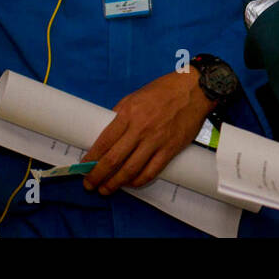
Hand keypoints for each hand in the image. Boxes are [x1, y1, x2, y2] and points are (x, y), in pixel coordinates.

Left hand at [83, 71, 215, 194]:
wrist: (194, 90)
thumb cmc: (163, 90)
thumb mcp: (135, 96)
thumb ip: (120, 114)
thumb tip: (108, 133)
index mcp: (128, 114)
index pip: (104, 142)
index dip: (90, 158)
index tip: (83, 166)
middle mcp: (140, 129)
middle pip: (113, 160)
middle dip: (97, 176)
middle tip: (90, 184)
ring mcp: (156, 141)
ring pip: (130, 169)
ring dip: (115, 183)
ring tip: (106, 189)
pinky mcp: (170, 149)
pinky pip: (151, 171)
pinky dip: (138, 181)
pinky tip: (131, 183)